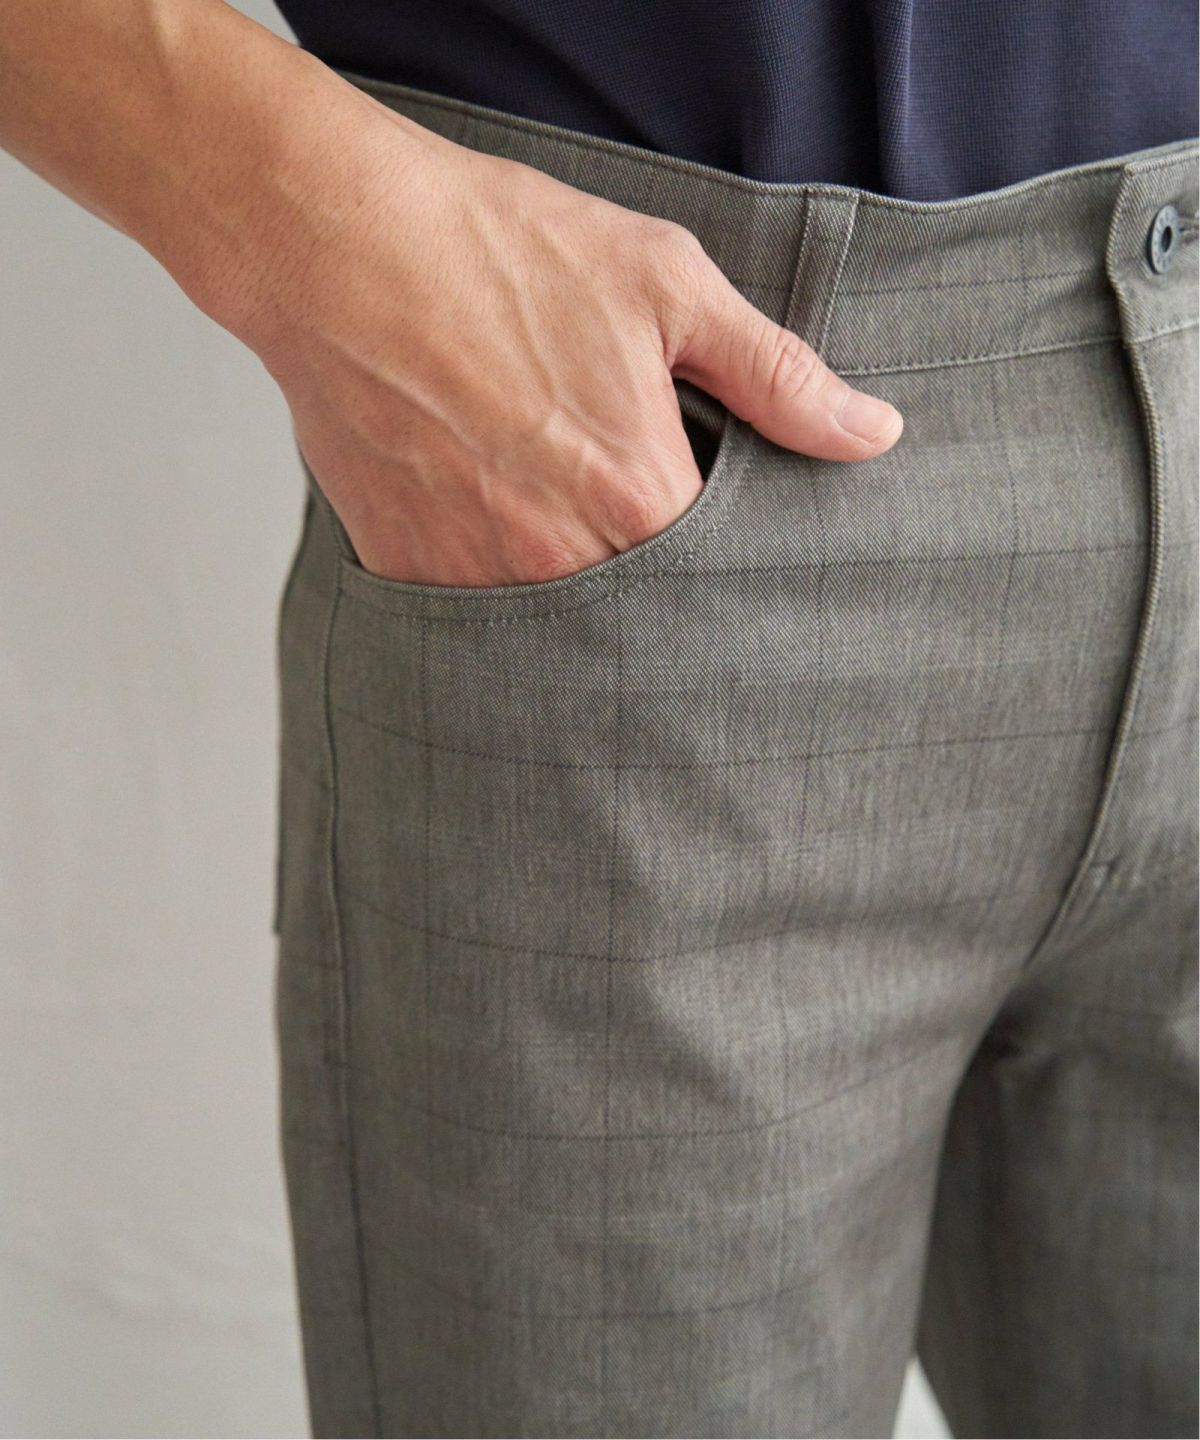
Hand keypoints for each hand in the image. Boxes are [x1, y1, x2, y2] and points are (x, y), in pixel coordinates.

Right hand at [239, 95, 903, 586]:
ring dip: (576, 592)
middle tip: (626, 526)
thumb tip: (870, 434)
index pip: (721, 582)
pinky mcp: (411, 571)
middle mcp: (562, 559)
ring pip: (559, 629)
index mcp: (640, 497)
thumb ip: (776, 375)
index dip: (725, 562)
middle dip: (653, 583)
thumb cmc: (496, 253)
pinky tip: (494, 522)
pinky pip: (477, 614)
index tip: (717, 543)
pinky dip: (497, 586)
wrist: (337, 246)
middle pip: (642, 617)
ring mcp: (478, 575)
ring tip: (557, 519)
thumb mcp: (666, 285)